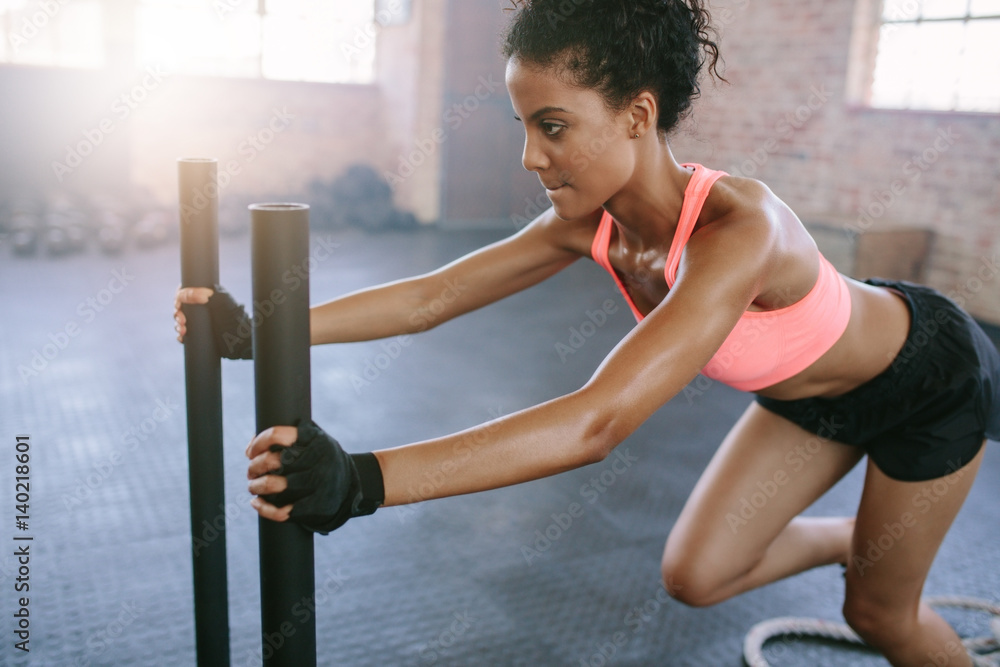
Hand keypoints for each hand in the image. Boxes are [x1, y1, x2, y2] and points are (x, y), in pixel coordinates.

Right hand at [174, 284, 252, 358]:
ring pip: (181, 320)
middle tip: (182, 321)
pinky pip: (184, 334)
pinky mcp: (199, 334)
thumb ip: (214, 296)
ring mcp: (199, 322)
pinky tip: (182, 338)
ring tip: (183, 331)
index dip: (180, 297)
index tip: (179, 305)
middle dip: (178, 313)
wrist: (242, 342)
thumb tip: (199, 293)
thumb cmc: (237, 321)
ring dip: (177, 325)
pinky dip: (180, 336)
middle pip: (181, 307)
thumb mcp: (226, 306)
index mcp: (207, 296)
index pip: (187, 292)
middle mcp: (201, 308)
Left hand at [246, 420, 383, 534]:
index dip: (259, 443)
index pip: (277, 435)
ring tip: (253, 486)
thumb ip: (285, 437)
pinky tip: (257, 503)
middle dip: (254, 466)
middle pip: (272, 461)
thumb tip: (250, 448)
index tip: (252, 451)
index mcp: (316, 440)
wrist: (352, 486)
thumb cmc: (322, 460)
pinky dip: (264, 508)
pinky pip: (281, 511)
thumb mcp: (313, 441)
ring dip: (256, 487)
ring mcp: (318, 484)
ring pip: (273, 485)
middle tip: (252, 471)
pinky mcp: (315, 507)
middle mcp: (319, 460)